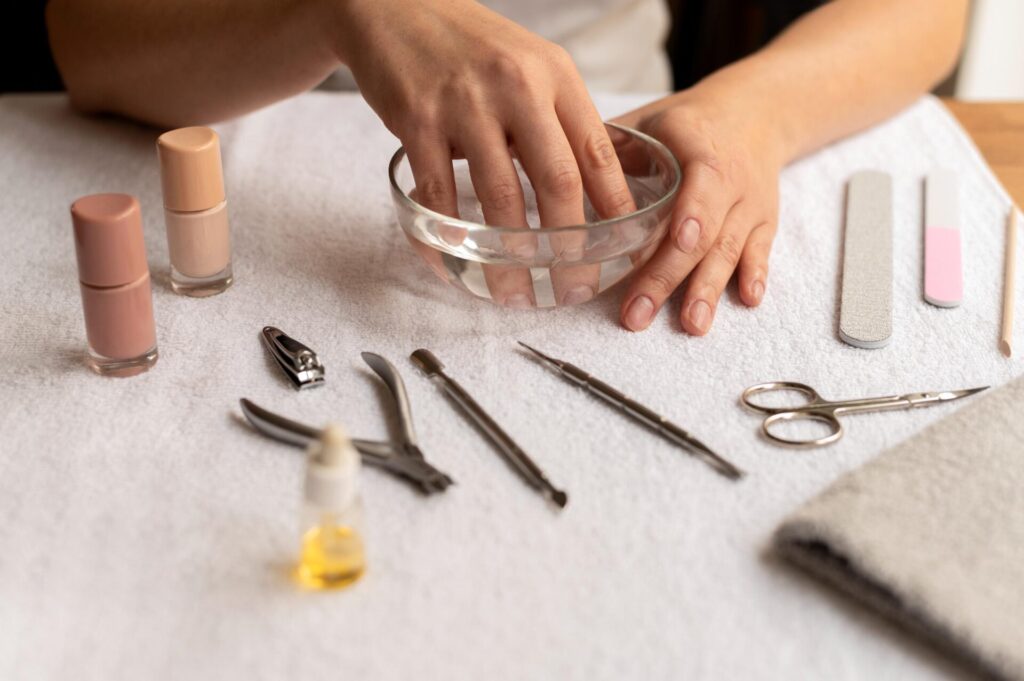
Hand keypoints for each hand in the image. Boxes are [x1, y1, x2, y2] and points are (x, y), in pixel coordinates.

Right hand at [334, 0, 634, 305]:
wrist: (395, 7)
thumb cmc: (471, 47)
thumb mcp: (531, 66)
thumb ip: (560, 119)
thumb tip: (592, 189)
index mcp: (556, 75)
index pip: (599, 151)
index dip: (614, 208)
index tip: (618, 250)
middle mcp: (517, 86)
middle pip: (557, 181)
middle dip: (568, 245)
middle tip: (570, 286)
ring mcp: (466, 104)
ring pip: (500, 197)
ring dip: (509, 256)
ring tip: (516, 292)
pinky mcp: (418, 120)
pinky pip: (437, 194)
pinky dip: (446, 237)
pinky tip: (453, 262)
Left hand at [613, 92, 784, 334]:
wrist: (755, 114)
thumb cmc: (690, 122)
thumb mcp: (652, 119)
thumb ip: (612, 146)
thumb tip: (554, 171)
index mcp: (702, 148)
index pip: (701, 184)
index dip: (692, 213)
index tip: (679, 241)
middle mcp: (733, 179)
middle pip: (703, 234)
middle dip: (670, 276)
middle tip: (639, 313)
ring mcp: (751, 204)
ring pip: (730, 250)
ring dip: (708, 290)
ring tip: (692, 325)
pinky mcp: (764, 224)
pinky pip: (761, 253)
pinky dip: (755, 277)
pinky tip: (747, 302)